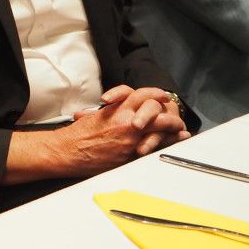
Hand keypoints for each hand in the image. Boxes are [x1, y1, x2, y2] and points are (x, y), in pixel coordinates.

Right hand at [54, 85, 187, 176]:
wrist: (69, 150)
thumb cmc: (76, 135)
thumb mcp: (93, 117)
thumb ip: (108, 114)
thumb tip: (112, 113)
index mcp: (117, 110)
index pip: (142, 95)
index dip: (155, 94)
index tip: (162, 97)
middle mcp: (126, 121)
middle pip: (157, 111)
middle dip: (170, 114)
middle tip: (176, 117)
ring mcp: (130, 138)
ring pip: (160, 129)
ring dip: (173, 130)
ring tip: (180, 132)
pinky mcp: (129, 155)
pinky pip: (153, 148)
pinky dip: (165, 145)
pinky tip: (172, 145)